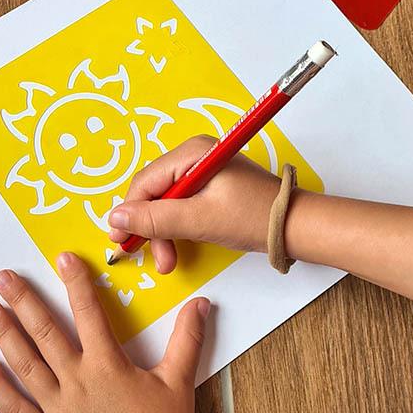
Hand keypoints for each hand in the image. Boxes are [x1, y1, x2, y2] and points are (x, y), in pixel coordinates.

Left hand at [0, 252, 252, 412]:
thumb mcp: (179, 383)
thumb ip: (187, 339)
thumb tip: (200, 305)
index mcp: (108, 367)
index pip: (88, 313)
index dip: (75, 283)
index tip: (61, 259)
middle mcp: (79, 384)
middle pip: (45, 333)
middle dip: (23, 301)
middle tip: (3, 278)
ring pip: (26, 366)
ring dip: (5, 335)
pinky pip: (16, 411)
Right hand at [108, 137, 281, 273]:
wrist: (297, 226)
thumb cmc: (253, 219)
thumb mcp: (199, 221)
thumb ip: (155, 219)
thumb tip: (115, 218)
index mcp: (192, 152)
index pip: (145, 181)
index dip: (129, 213)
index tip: (120, 243)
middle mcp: (195, 154)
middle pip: (153, 191)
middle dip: (150, 227)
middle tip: (156, 260)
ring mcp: (203, 168)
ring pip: (165, 201)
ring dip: (163, 231)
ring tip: (170, 260)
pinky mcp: (211, 184)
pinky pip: (181, 203)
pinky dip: (176, 226)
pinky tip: (180, 244)